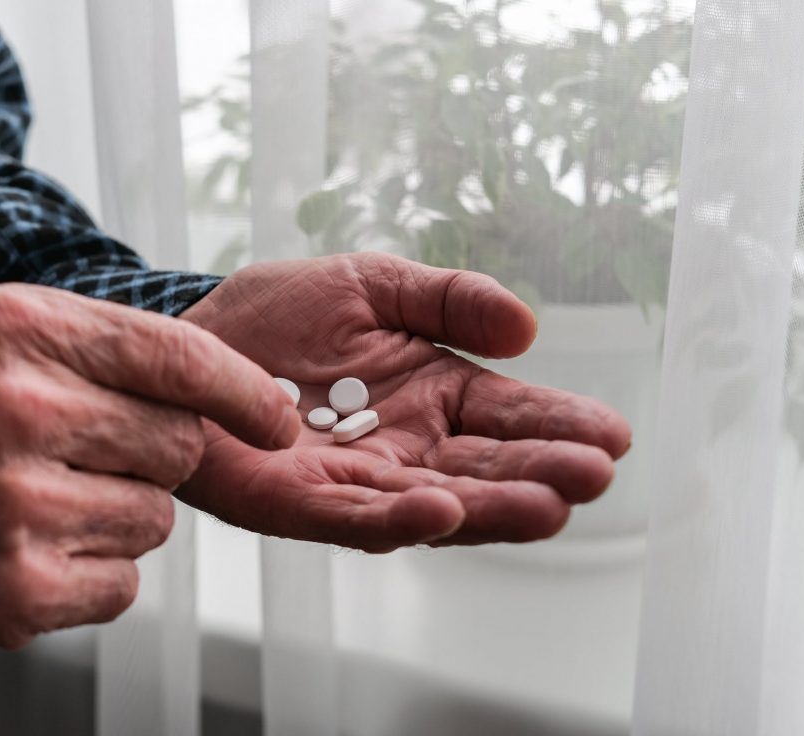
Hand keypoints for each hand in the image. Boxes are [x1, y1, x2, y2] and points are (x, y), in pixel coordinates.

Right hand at [0, 284, 298, 663]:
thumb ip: (93, 350)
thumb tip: (217, 387)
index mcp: (18, 330)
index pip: (179, 354)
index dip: (245, 391)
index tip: (277, 418)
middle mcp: (21, 408)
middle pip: (180, 444)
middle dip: (149, 459)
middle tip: (79, 461)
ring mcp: (20, 503)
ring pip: (155, 518)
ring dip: (115, 520)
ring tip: (35, 507)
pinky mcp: (19, 588)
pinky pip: (123, 582)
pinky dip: (90, 576)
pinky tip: (25, 555)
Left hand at [179, 253, 631, 552]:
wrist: (188, 336)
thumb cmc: (277, 313)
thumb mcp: (372, 284)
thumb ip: (447, 300)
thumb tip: (527, 327)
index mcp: (432, 395)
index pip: (508, 416)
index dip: (559, 425)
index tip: (615, 434)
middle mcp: (404, 449)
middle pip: (483, 469)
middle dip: (540, 474)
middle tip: (595, 475)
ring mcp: (353, 482)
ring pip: (433, 503)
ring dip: (490, 508)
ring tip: (549, 506)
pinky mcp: (295, 503)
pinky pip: (352, 516)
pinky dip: (397, 517)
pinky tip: (443, 510)